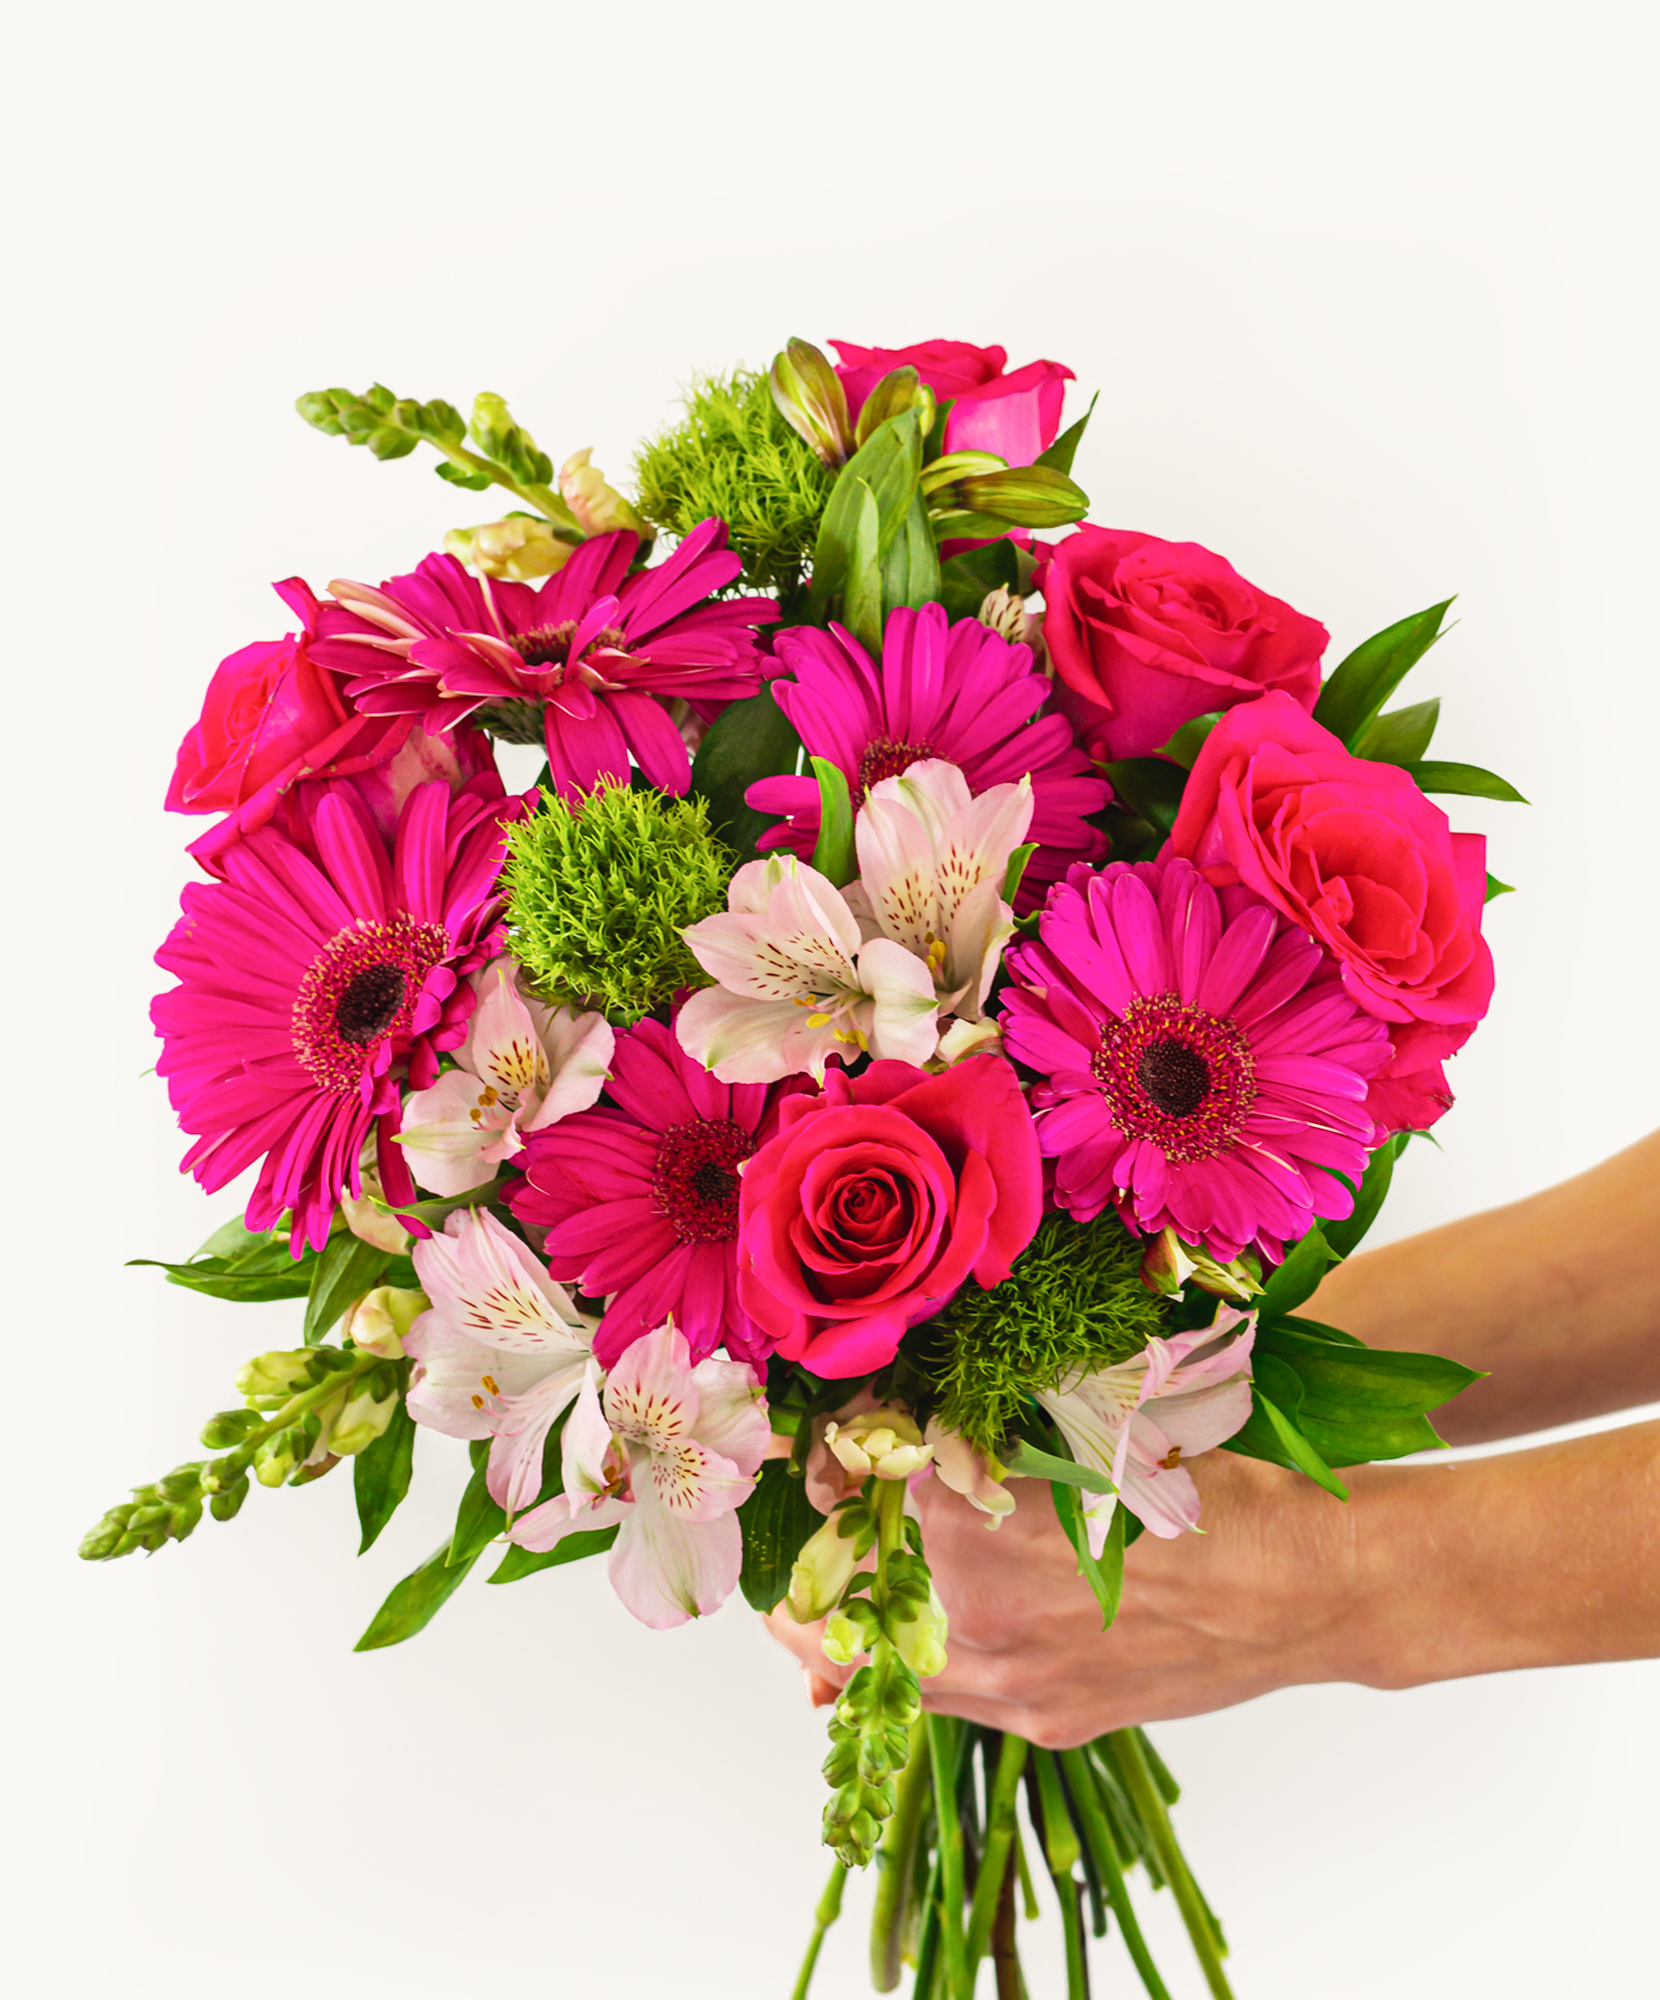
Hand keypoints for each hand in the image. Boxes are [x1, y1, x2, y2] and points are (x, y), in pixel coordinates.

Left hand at [766, 1449, 1368, 1746]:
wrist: (1306, 1580)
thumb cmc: (1200, 1478)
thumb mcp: (1084, 1417)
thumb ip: (981, 1424)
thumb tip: (891, 1424)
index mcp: (972, 1518)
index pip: (848, 1490)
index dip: (822, 1461)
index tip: (815, 1447)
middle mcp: (976, 1612)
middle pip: (838, 1593)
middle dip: (812, 1559)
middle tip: (802, 1527)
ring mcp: (1012, 1679)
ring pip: (876, 1670)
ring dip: (841, 1629)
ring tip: (820, 1601)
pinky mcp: (1048, 1718)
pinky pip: (945, 1699)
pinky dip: (910, 1667)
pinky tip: (906, 1639)